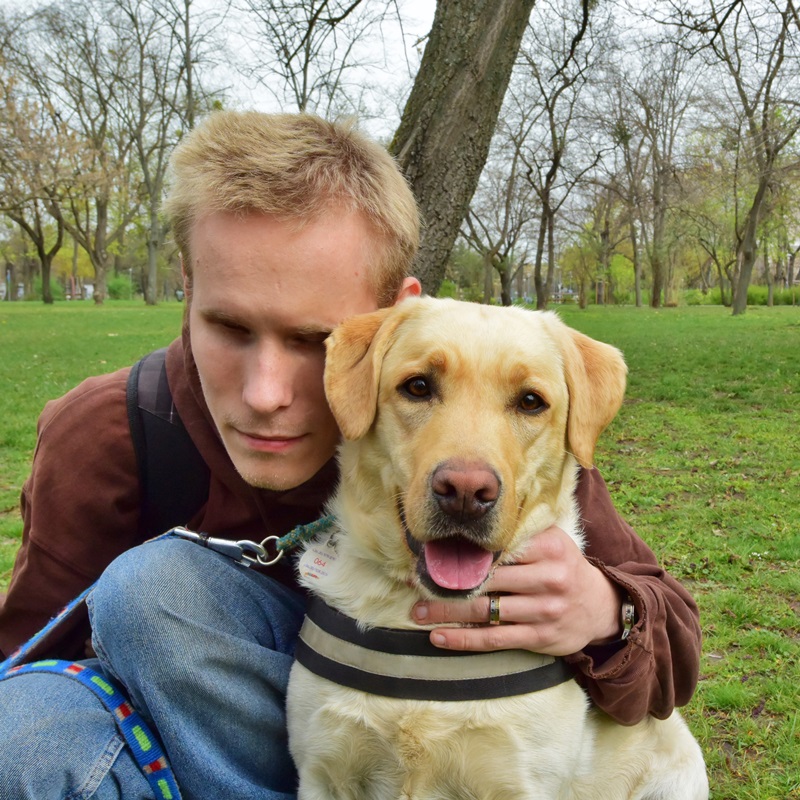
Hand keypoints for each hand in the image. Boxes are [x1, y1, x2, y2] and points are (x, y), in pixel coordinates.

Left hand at [411, 526, 623, 655]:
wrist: (600, 606)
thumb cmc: (563, 566)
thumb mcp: (552, 541)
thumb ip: (520, 532)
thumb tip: (469, 523)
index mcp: (549, 548)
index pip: (498, 549)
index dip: (462, 552)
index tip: (431, 555)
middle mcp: (549, 578)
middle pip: (486, 580)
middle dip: (446, 583)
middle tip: (414, 582)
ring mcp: (544, 611)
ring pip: (485, 611)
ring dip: (446, 613)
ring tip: (417, 612)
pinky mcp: (540, 638)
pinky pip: (494, 639)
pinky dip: (463, 639)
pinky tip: (438, 637)